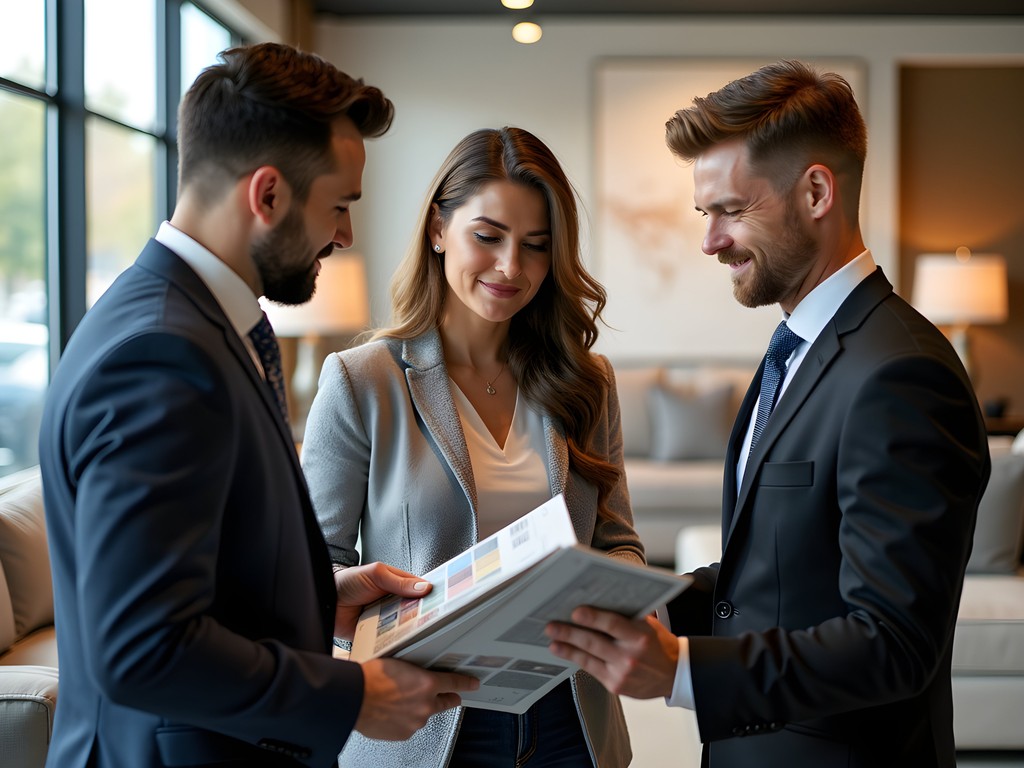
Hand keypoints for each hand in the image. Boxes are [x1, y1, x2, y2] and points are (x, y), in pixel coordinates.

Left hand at [333, 562, 430, 639]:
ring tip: (427, 638)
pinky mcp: (377, 635)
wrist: (325, 601)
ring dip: (413, 632)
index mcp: (398, 585)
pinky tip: (405, 647)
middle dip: (426, 618)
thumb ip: (398, 581)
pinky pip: (390, 640)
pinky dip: (397, 643)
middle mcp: (395, 603)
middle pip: (417, 612)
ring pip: (406, 628)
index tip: (446, 604)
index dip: (433, 597)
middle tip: (439, 624)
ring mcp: (387, 620)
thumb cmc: (348, 581)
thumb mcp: (375, 574)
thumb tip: (424, 588)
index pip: (421, 592)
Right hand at [355, 658, 478, 739]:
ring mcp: (416, 722)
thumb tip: (418, 674)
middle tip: (445, 694)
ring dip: (418, 708)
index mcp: (427, 683)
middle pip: (447, 702)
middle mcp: (426, 705)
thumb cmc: (371, 677)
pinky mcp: (404, 734)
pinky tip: (393, 711)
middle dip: (447, 698)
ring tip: (401, 700)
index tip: (473, 684)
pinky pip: (410, 725)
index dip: (466, 683)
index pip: (455, 683)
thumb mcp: (399, 664)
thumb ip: (415, 672)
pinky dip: (405, 719)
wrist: (353, 698)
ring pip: (425, 714)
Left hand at [546, 606, 679, 698]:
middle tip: (552, 626)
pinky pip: (591, 670)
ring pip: (588, 658)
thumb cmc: (658, 644)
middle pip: (594, 642)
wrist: (674, 675)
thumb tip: (599, 599)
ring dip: (567, 649)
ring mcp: (622, 673)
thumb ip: (627, 615)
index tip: (576, 612)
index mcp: (640, 636)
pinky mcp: (615, 686)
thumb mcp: (648, 625)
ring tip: (552, 641)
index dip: (593, 618)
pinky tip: (565, 652)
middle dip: (570, 633)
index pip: (613, 624)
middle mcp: (630, 656)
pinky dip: (577, 660)